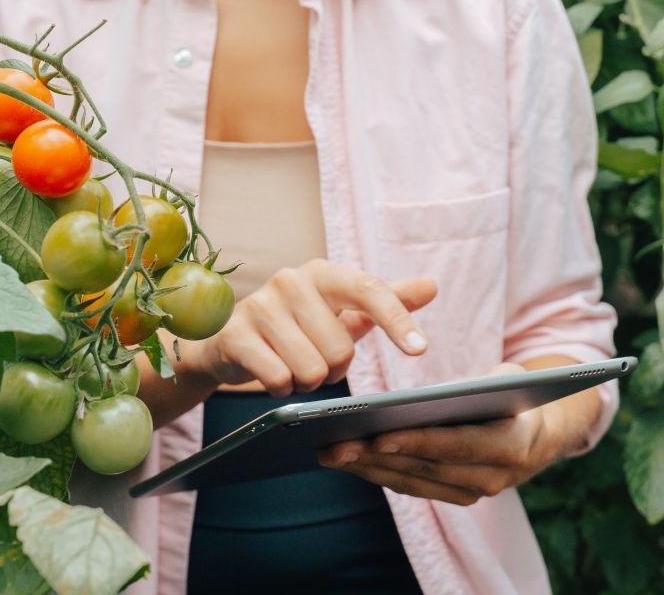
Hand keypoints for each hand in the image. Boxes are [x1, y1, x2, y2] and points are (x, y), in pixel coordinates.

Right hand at [177, 260, 436, 397]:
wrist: (231, 342)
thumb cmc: (299, 326)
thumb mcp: (343, 313)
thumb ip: (389, 300)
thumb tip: (431, 285)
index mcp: (322, 273)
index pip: (368, 290)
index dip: (397, 320)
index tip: (420, 349)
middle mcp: (290, 281)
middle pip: (340, 350)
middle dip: (332, 368)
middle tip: (313, 358)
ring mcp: (260, 306)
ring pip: (311, 370)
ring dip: (306, 382)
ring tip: (290, 365)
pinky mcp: (236, 335)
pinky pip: (279, 379)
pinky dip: (282, 389)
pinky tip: (271, 374)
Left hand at [318, 361, 598, 505]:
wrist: (541, 435)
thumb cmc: (514, 394)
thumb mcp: (507, 378)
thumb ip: (482, 382)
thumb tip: (441, 390)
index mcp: (510, 445)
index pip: (456, 445)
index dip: (416, 442)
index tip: (378, 436)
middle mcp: (492, 478)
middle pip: (425, 467)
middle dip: (376, 456)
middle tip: (335, 444)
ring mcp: (472, 492)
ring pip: (412, 481)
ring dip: (367, 468)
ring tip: (330, 451)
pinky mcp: (454, 495)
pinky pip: (410, 485)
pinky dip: (377, 472)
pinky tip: (347, 459)